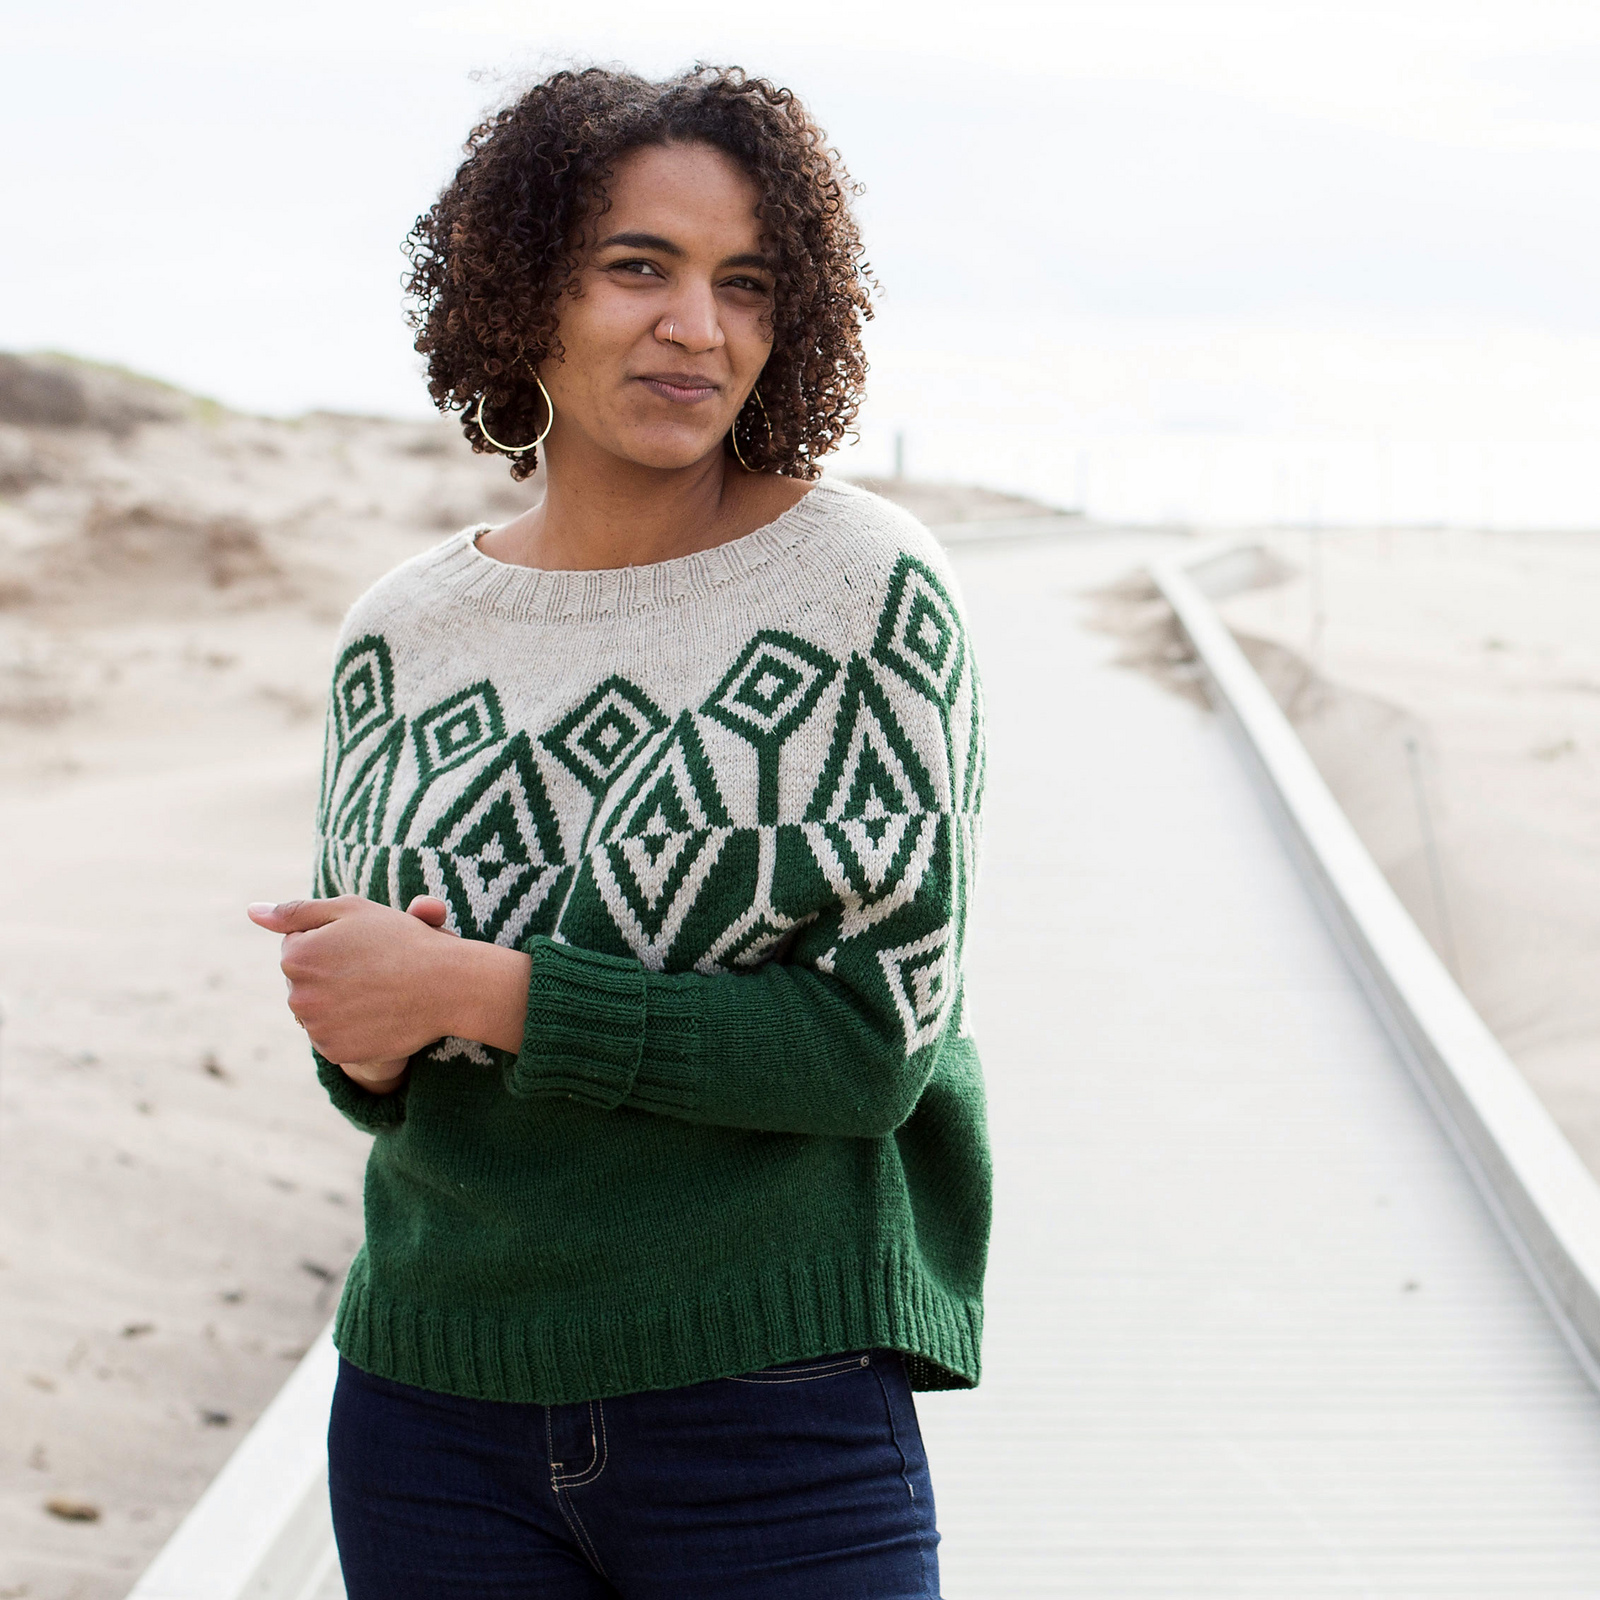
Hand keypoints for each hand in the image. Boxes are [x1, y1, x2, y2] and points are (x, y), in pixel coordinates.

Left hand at [248, 895, 460, 1089]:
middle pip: (303, 982)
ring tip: (376, 991)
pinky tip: (376, 1014)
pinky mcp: (334, 1052)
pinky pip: (331, 1037)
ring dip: (338, 1002)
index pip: (297, 948)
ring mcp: (315, 1027)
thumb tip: (251, 912)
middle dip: (329, 974)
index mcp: (295, 956)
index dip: (331, 943)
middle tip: (372, 969)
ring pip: (316, 1011)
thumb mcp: (350, 910)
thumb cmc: (402, 940)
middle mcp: (297, 995)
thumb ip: (296, 911)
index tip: (361, 946)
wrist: (446, 985)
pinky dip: (350, 1027)